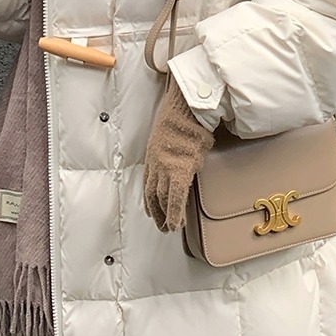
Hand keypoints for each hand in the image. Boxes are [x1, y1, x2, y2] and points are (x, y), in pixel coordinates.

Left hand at [143, 78, 214, 231]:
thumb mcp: (169, 132)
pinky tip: (177, 223)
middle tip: (162, 225)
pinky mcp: (180, 170)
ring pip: (163, 198)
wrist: (186, 107)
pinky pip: (176, 197)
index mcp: (153, 153)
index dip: (150, 199)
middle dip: (157, 211)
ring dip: (166, 215)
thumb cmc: (182, 115)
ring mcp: (167, 167)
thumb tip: (182, 157)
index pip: (149, 182)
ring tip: (171, 227)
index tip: (152, 211)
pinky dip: (175, 212)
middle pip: (153, 193)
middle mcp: (156, 163)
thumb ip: (171, 149)